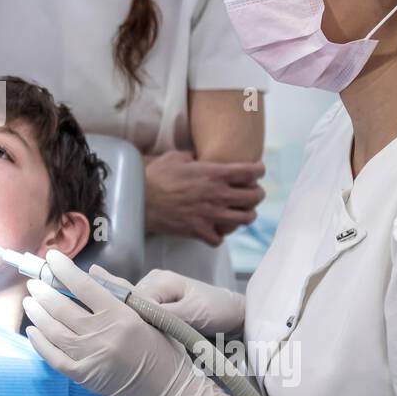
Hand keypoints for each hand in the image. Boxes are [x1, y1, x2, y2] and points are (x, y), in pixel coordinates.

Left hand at [23, 250, 259, 395]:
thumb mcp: (149, 314)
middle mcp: (103, 335)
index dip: (64, 269)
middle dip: (44, 291)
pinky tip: (32, 331)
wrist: (171, 392)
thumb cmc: (164, 350)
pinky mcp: (84, 377)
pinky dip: (39, 343)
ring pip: (54, 330)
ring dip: (37, 314)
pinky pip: (53, 358)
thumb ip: (121, 291)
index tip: (51, 257)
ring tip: (29, 302)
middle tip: (34, 282)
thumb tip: (93, 271)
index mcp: (121, 316)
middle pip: (63, 307)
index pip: (84, 286)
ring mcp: (91, 357)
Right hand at [143, 150, 263, 244]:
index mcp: (214, 173)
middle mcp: (217, 194)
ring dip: (245, 215)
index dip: (259, 170)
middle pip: (255, 197)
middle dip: (257, 194)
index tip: (257, 171)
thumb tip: (198, 159)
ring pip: (245, 219)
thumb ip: (193, 157)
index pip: (251, 172)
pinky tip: (215, 229)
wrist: (138, 199)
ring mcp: (210, 215)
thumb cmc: (155, 176)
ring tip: (239, 213)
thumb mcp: (174, 157)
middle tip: (251, 193)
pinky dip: (220, 235)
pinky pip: (220, 239)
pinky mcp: (199, 231)